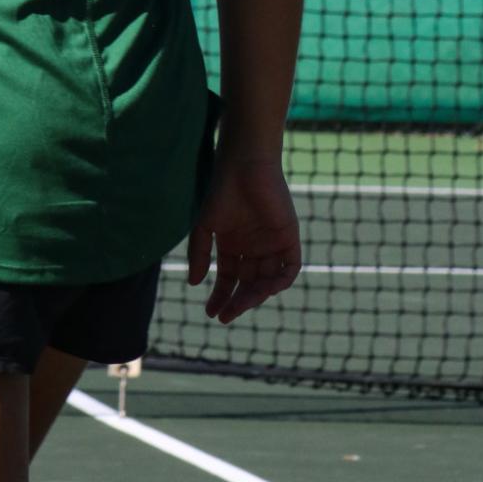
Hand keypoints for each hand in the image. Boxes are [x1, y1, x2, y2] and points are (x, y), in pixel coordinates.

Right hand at [187, 152, 300, 322]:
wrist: (246, 166)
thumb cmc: (223, 192)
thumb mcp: (206, 225)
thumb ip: (199, 253)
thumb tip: (193, 284)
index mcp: (233, 246)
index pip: (229, 280)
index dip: (221, 297)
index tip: (211, 313)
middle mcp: (253, 249)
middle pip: (248, 285)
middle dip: (238, 302)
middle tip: (226, 315)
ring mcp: (272, 245)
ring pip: (267, 281)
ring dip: (256, 295)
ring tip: (242, 303)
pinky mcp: (289, 238)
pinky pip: (289, 268)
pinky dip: (281, 281)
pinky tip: (267, 288)